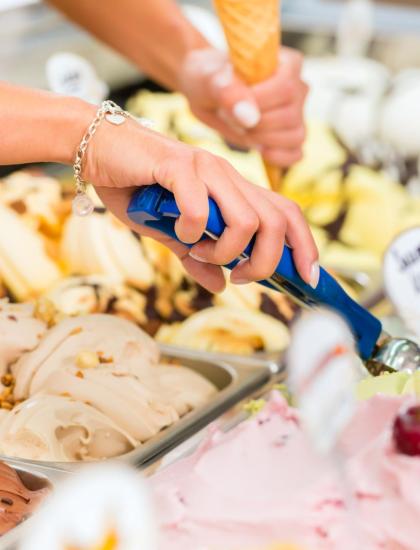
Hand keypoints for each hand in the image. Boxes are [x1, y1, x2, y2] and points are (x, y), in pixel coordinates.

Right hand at [85, 118, 317, 292]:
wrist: (99, 148)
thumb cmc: (137, 187)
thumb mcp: (171, 234)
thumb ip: (197, 258)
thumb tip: (219, 286)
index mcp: (233, 190)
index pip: (286, 213)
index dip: (305, 245)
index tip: (308, 278)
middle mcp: (228, 176)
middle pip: (278, 222)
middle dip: (266, 262)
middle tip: (238, 276)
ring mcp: (207, 168)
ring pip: (247, 220)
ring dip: (227, 251)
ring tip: (200, 253)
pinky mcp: (179, 165)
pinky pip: (200, 208)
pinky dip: (192, 231)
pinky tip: (179, 232)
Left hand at [179, 47, 307, 166]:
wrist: (207, 92)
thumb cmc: (210, 79)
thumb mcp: (212, 81)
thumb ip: (230, 92)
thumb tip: (250, 117)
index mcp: (288, 63)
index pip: (285, 89)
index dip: (258, 103)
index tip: (233, 102)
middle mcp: (298, 87)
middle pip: (290, 116)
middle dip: (256, 125)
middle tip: (233, 117)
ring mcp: (297, 113)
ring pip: (295, 136)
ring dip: (264, 140)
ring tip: (242, 129)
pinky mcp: (289, 135)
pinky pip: (295, 153)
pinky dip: (278, 157)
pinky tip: (258, 149)